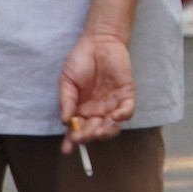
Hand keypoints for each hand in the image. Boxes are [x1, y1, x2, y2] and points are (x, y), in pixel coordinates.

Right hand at [59, 29, 134, 147]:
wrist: (98, 41)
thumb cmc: (80, 61)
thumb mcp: (67, 81)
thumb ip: (66, 100)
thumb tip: (65, 121)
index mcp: (81, 110)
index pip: (77, 131)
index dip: (72, 141)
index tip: (66, 149)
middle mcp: (97, 111)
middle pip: (94, 131)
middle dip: (87, 137)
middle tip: (81, 136)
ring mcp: (112, 105)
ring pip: (112, 126)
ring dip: (105, 131)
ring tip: (98, 131)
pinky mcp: (126, 95)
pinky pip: (127, 111)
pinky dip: (122, 116)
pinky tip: (115, 117)